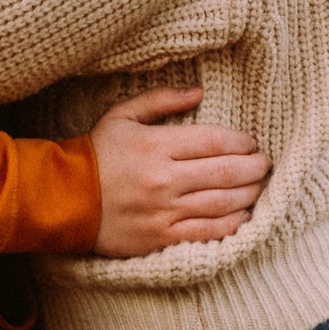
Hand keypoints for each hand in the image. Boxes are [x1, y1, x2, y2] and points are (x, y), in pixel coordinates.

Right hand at [88, 88, 267, 256]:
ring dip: (250, 195)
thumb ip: (161, 101)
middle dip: (255, 168)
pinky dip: (232, 224)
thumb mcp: (122, 116)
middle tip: (265, 164)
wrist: (63, 199)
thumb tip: (198, 92)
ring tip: (260, 187)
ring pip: (223, 203)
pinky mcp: (161, 237)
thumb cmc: (96, 154)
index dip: (242, 142)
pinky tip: (244, 216)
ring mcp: (164, 211)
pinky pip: (207, 232)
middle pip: (226, 172)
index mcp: (157, 145)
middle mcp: (164, 179)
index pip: (215, 141)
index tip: (251, 143)